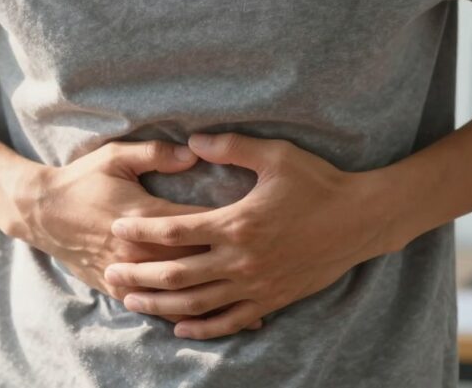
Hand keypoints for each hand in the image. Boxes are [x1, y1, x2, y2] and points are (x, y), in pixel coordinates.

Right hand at [19, 139, 263, 327]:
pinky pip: (158, 309)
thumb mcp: (115, 157)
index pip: (195, 225)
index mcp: (143, 216)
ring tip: (258, 310)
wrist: (42, 214)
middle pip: (194, 264)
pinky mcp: (118, 288)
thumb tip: (194, 153)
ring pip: (179, 295)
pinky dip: (188, 318)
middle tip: (274, 270)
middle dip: (232, 269)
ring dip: (217, 302)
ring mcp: (128, 273)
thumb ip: (155, 154)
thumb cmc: (82, 180)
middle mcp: (138, 250)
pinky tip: (214, 324)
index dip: (229, 229)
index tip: (264, 227)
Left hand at [103, 133, 398, 339]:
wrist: (361, 220)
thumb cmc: (318, 183)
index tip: (118, 227)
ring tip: (132, 300)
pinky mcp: (271, 299)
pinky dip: (202, 328)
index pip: (177, 230)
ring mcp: (256, 284)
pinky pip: (230, 320)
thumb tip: (192, 141)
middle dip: (140, 273)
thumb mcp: (276, 156)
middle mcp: (241, 259)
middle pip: (178, 273)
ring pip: (197, 302)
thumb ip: (231, 147)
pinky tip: (180, 329)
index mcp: (237, 222)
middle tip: (111, 271)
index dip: (143, 230)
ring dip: (161, 303)